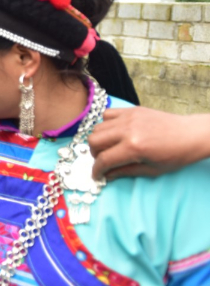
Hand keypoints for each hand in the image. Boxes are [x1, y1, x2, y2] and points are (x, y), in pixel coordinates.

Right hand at [89, 107, 209, 179]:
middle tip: (103, 160)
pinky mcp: (131, 110)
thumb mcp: (151, 170)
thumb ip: (125, 172)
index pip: (104, 160)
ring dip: (99, 140)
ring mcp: (128, 117)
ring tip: (109, 147)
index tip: (97, 176)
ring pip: (97, 128)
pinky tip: (114, 132)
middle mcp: (127, 130)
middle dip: (95, 154)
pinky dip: (106, 125)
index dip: (97, 170)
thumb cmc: (175, 156)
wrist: (190, 134)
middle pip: (94, 141)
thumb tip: (107, 175)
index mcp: (134, 148)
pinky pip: (107, 115)